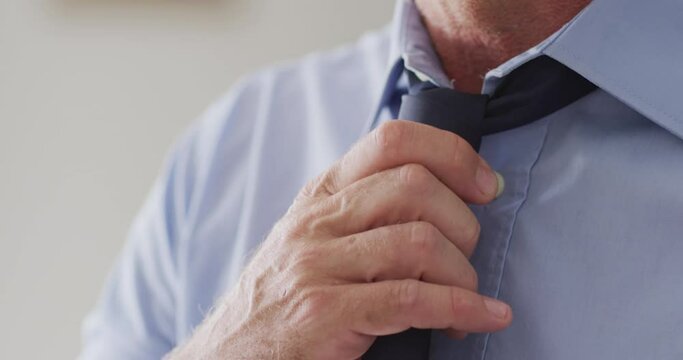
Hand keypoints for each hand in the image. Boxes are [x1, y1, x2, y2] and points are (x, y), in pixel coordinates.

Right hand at [167, 121, 510, 359]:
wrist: (228, 353)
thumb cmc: (283, 296)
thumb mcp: (315, 238)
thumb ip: (363, 210)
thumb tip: (444, 195)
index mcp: (322, 193)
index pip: (393, 139)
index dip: (452, 154)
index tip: (485, 184)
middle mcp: (317, 220)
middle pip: (414, 186)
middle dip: (464, 222)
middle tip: (468, 254)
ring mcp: (316, 265)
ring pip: (418, 242)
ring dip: (461, 273)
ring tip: (465, 297)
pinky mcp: (323, 312)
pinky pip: (411, 300)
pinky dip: (461, 309)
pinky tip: (483, 318)